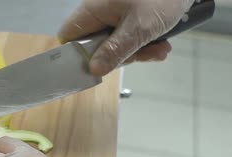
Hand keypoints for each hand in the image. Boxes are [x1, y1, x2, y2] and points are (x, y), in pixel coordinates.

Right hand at [59, 0, 192, 75]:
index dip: (78, 55)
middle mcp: (100, 13)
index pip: (69, 37)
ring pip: (115, 44)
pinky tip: (162, 44)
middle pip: (95, 45)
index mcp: (93, 10)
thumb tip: (92, 70)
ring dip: (138, 51)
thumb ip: (114, 51)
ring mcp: (116, 14)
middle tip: (142, 55)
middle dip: (119, 56)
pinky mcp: (131, 17)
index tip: (97, 67)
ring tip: (160, 49)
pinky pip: (130, 37)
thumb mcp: (139, 28)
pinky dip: (145, 43)